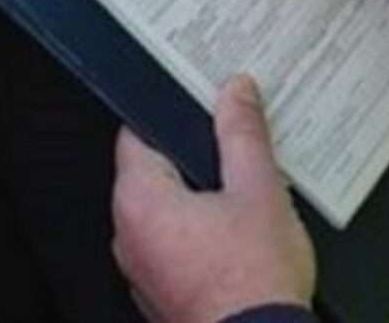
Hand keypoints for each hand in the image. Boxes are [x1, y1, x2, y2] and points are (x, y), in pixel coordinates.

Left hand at [112, 75, 314, 322]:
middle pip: (152, 172)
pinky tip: (237, 237)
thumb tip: (235, 93)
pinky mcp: (160, 295)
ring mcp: (142, 271)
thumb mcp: (259, 190)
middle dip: (192, 157)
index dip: (172, 113)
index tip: (199, 103)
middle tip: (234, 149)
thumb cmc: (254, 284)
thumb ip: (243, 134)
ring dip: (198, 200)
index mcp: (140, 201)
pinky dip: (198, 237)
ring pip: (165, 213)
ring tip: (244, 196)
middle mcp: (129, 237)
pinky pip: (173, 247)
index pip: (136, 133)